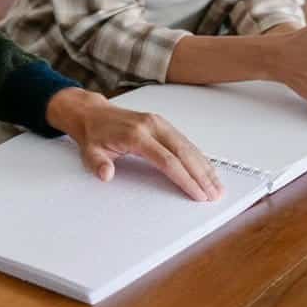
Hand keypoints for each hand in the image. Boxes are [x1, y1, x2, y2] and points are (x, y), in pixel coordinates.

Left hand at [46, 89, 222, 201]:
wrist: (92, 114)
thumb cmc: (94, 134)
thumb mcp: (89, 152)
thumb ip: (98, 164)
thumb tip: (105, 174)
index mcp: (136, 134)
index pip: (167, 160)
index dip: (184, 178)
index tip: (197, 193)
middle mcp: (152, 126)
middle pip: (184, 152)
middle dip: (202, 175)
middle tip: (214, 193)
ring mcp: (159, 123)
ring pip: (188, 146)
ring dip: (204, 166)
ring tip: (216, 185)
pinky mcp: (162, 124)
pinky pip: (185, 141)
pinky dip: (198, 156)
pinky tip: (206, 169)